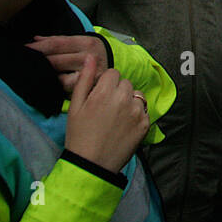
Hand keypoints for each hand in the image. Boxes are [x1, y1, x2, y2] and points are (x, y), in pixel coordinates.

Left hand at [27, 34, 107, 92]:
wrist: (112, 67)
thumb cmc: (90, 53)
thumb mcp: (79, 42)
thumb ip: (58, 40)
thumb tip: (35, 39)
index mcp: (87, 42)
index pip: (58, 44)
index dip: (39, 47)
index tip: (25, 49)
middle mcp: (90, 57)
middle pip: (57, 60)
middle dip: (39, 61)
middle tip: (24, 62)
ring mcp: (90, 74)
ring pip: (59, 76)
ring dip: (45, 74)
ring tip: (34, 72)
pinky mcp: (87, 87)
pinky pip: (64, 87)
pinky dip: (55, 84)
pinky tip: (48, 82)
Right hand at [64, 57, 149, 173]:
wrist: (92, 165)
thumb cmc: (79, 135)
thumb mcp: (75, 106)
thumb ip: (85, 79)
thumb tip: (91, 56)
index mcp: (105, 92)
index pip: (113, 73)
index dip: (105, 83)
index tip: (99, 96)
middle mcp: (124, 99)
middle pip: (126, 83)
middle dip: (117, 91)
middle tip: (106, 108)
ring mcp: (137, 112)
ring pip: (137, 95)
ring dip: (129, 102)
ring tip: (115, 118)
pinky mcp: (146, 124)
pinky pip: (144, 110)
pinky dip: (136, 115)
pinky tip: (123, 126)